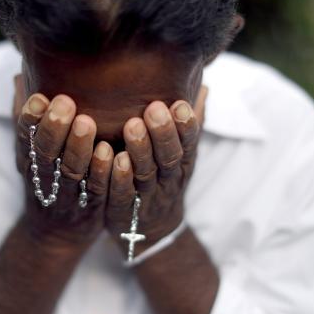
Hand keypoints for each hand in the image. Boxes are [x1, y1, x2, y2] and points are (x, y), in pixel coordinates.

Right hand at [13, 76, 113, 247]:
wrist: (57, 232)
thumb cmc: (49, 179)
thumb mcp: (32, 151)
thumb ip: (30, 118)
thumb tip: (21, 76)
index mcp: (31, 159)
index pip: (25, 137)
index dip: (30, 119)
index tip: (38, 98)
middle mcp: (46, 176)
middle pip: (46, 153)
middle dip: (54, 128)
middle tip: (64, 102)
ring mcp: (69, 193)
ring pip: (72, 170)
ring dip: (78, 147)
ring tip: (88, 123)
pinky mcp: (93, 205)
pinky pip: (97, 189)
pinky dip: (102, 172)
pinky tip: (110, 153)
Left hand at [105, 86, 207, 254]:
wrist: (153, 228)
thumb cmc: (165, 180)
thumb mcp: (182, 154)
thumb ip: (188, 124)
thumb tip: (201, 85)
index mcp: (182, 162)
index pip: (189, 143)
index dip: (186, 126)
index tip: (180, 104)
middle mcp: (167, 178)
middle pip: (169, 157)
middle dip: (164, 133)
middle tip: (154, 109)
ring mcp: (146, 195)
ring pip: (145, 173)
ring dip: (140, 150)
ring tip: (132, 126)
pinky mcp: (123, 208)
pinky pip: (122, 193)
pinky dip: (119, 177)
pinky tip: (112, 157)